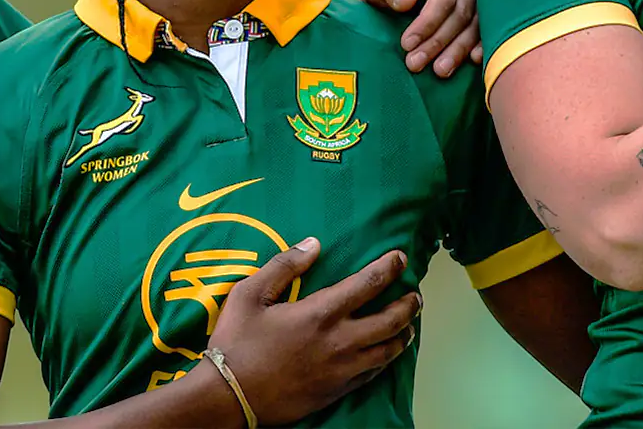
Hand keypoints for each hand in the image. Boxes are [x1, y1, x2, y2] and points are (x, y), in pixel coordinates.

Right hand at [206, 238, 420, 425]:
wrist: (226, 398)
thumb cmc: (235, 344)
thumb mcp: (249, 295)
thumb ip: (283, 265)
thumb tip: (313, 244)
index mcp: (321, 312)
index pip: (370, 282)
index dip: (391, 266)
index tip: (401, 257)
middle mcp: (340, 341)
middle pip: (391, 319)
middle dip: (410, 304)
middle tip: (416, 295)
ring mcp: (341, 369)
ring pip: (388, 350)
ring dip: (403, 333)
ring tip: (409, 324)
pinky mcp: (337, 391)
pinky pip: (372, 373)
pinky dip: (385, 359)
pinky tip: (385, 353)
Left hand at [356, 0, 482, 76]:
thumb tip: (407, 1)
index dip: (428, 23)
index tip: (406, 45)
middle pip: (461, 13)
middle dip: (439, 42)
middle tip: (415, 64)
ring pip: (475, 25)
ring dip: (458, 50)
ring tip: (439, 71)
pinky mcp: (480, 12)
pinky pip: (484, 31)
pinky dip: (479, 46)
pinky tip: (473, 61)